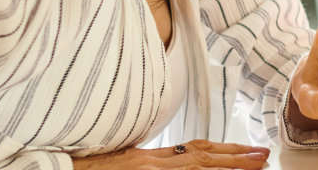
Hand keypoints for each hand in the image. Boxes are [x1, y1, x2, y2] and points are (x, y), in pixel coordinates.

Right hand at [70, 140, 268, 168]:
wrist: (54, 166)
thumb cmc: (84, 168)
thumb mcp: (123, 164)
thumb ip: (148, 163)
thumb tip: (169, 164)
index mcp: (147, 158)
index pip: (194, 150)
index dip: (224, 150)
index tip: (249, 152)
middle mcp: (149, 162)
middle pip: (201, 156)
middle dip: (235, 158)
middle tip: (263, 157)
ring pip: (195, 169)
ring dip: (226, 169)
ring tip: (254, 168)